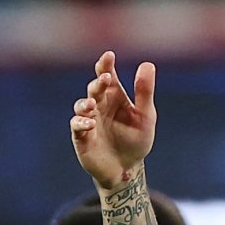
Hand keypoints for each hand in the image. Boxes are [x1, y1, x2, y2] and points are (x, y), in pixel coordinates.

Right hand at [70, 51, 157, 191]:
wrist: (127, 169)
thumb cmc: (136, 140)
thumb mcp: (145, 116)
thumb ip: (144, 92)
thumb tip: (147, 64)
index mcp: (114, 97)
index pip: (107, 75)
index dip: (106, 65)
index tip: (109, 56)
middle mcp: (99, 106)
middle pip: (94, 88)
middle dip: (98, 82)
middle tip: (106, 78)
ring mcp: (89, 121)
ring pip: (81, 106)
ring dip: (85, 103)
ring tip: (92, 104)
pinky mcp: (82, 138)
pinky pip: (77, 127)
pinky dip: (81, 123)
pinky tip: (90, 124)